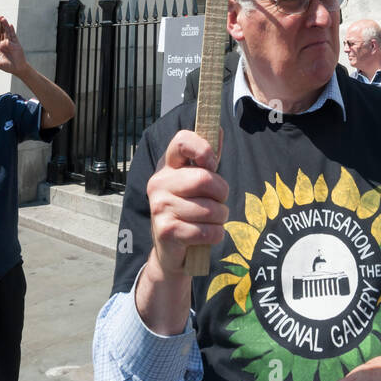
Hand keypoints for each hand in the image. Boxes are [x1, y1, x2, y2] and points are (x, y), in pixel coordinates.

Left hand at [0, 18, 26, 77]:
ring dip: (5, 25)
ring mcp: (10, 42)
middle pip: (1, 32)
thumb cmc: (8, 66)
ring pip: (7, 32)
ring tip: (2, 18)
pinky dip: (12, 30)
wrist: (17, 69)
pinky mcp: (16, 43)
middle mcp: (4, 43)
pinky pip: (13, 35)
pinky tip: (10, 25)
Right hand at [146, 130, 227, 277]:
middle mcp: (159, 183)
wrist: (171, 250)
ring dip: (220, 218)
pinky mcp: (166, 231)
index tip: (212, 164)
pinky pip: (206, 231)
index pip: (182, 140)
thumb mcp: (197, 183)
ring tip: (212, 220)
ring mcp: (159, 207)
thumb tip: (218, 131)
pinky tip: (207, 235)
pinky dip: (216, 235)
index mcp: (168, 166)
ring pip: (209, 209)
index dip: (203, 149)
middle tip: (219, 201)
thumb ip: (207, 160)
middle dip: (222, 193)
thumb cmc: (190, 210)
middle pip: (204, 179)